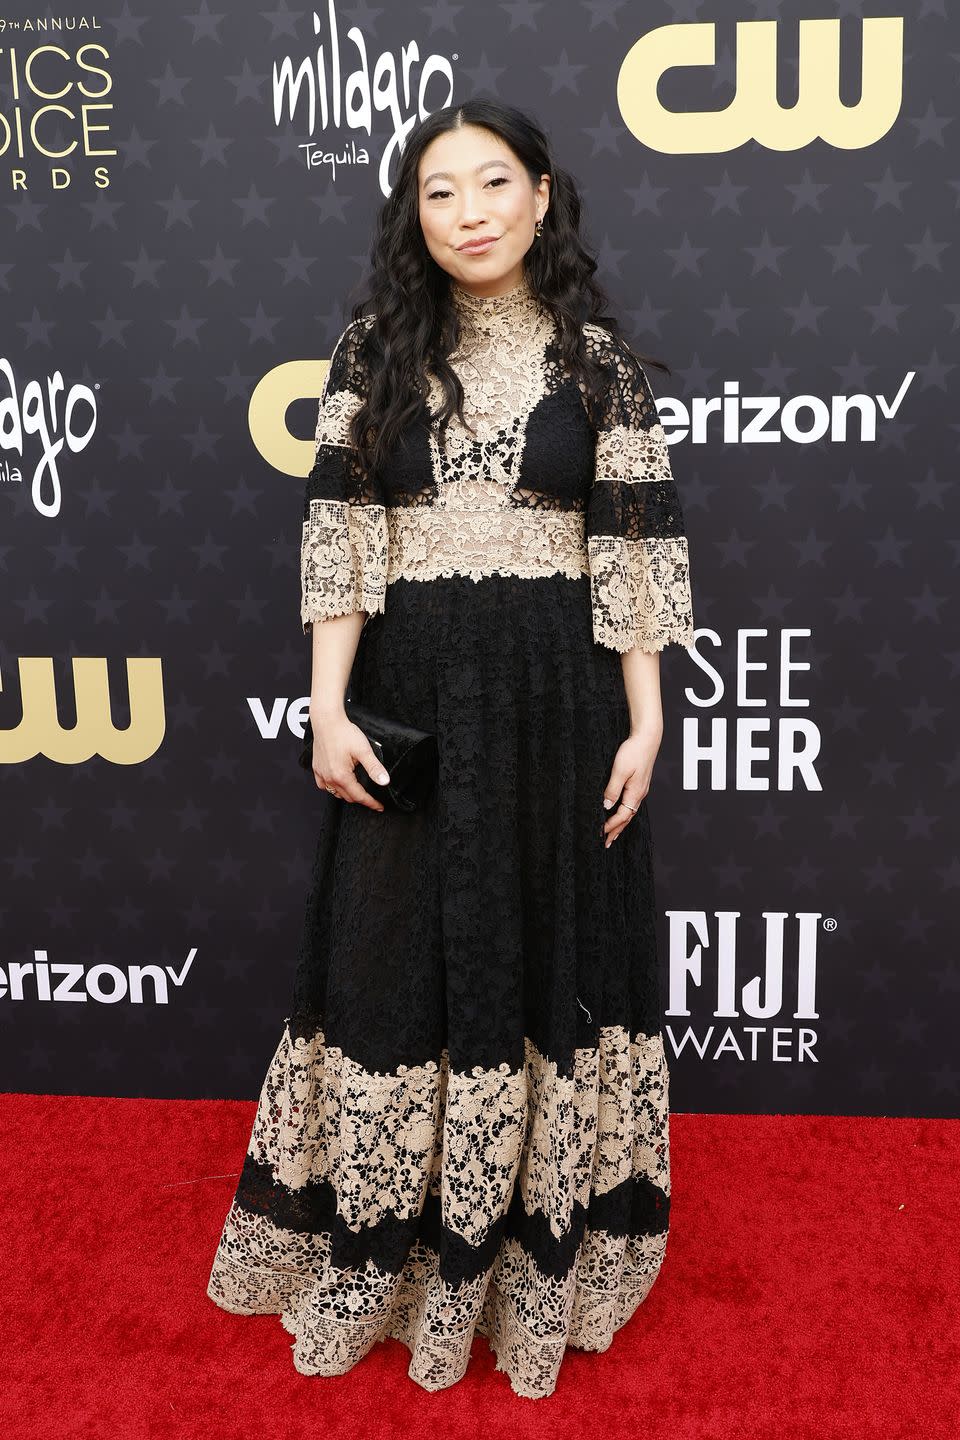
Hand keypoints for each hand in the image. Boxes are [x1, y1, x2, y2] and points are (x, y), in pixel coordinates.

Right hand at [309, 708, 390, 812]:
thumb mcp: (364, 750)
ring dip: (347, 794)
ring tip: (358, 791)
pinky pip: (324, 785)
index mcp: (341, 776)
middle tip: (372, 799)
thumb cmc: (343, 733)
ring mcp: (321, 774)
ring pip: (335, 793)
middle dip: (361, 799)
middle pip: (347, 797)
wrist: (327, 721)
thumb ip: (374, 768)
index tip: (379, 806)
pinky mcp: (316, 768)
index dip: (371, 803)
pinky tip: (338, 783)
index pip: (359, 796)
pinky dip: (333, 788)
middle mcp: (329, 778)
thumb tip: (384, 781)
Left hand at [602, 725, 662, 847]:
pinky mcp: (639, 783)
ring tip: (612, 833)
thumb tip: (606, 806)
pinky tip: (619, 812)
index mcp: (635, 793)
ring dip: (620, 824)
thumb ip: (613, 789)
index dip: (610, 826)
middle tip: (607, 843)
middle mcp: (639, 794)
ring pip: (629, 811)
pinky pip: (630, 804)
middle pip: (627, 818)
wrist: (648, 738)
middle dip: (616, 831)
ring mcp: (640, 789)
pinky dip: (624, 813)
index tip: (600, 833)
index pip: (621, 816)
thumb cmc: (634, 752)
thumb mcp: (620, 770)